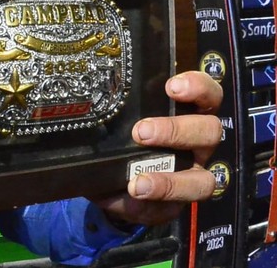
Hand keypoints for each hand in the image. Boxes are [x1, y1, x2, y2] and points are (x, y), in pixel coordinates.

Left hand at [95, 70, 222, 225]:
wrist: (110, 178)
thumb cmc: (122, 137)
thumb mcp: (119, 121)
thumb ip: (114, 110)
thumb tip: (88, 100)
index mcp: (187, 115)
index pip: (208, 95)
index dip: (198, 88)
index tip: (171, 87)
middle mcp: (197, 145)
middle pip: (210, 133)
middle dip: (177, 131)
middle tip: (141, 132)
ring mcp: (192, 177)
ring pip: (204, 181)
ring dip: (170, 182)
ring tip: (138, 183)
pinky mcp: (178, 206)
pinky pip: (172, 209)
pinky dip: (149, 205)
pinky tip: (130, 198)